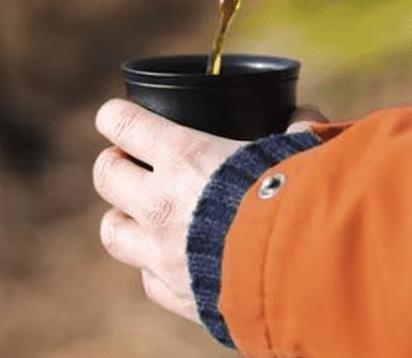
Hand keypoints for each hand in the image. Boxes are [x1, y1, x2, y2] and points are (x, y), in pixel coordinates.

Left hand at [93, 100, 327, 322]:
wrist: (302, 272)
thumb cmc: (300, 201)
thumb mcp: (301, 150)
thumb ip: (298, 132)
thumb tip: (305, 119)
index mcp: (184, 157)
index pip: (122, 123)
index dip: (114, 115)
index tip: (116, 115)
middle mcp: (161, 204)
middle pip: (106, 174)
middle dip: (114, 164)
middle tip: (129, 161)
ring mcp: (163, 254)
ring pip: (113, 231)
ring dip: (123, 217)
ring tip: (142, 212)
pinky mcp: (179, 295)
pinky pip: (149, 280)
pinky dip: (156, 268)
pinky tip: (176, 259)